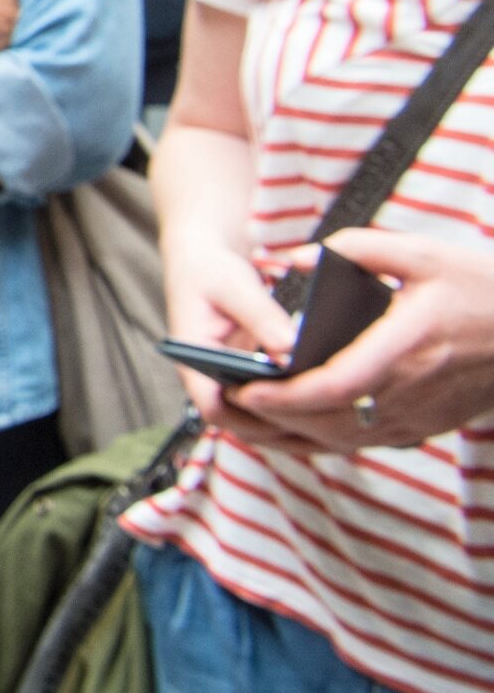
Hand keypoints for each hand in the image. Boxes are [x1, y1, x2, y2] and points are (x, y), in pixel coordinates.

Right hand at [161, 225, 311, 449]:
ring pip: (260, 421)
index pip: (214, 407)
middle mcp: (211, 377)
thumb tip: (290, 347)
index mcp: (194, 358)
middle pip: (243, 423)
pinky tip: (331, 405)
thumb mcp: (233, 285)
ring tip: (338, 421)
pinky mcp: (251, 377)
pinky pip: (272, 407)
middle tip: (331, 422)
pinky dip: (297, 409)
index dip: (251, 416)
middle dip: (282, 428)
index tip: (293, 408)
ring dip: (292, 425)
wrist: (206, 258)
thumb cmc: (211, 269)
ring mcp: (232, 380)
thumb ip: (260, 315)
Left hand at [228, 230, 493, 450]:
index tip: (245, 390)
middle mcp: (414, 390)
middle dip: (273, 420)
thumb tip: (294, 260)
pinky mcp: (428, 425)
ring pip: (345, 440)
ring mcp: (423, 415)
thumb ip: (354, 250)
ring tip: (243, 418)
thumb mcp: (423, 252)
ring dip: (292, 435)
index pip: (336, 385)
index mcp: (409, 346)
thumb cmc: (482, 286)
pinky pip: (366, 442)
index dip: (286, 395)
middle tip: (224, 404)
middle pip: (330, 421)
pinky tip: (290, 428)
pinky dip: (323, 439)